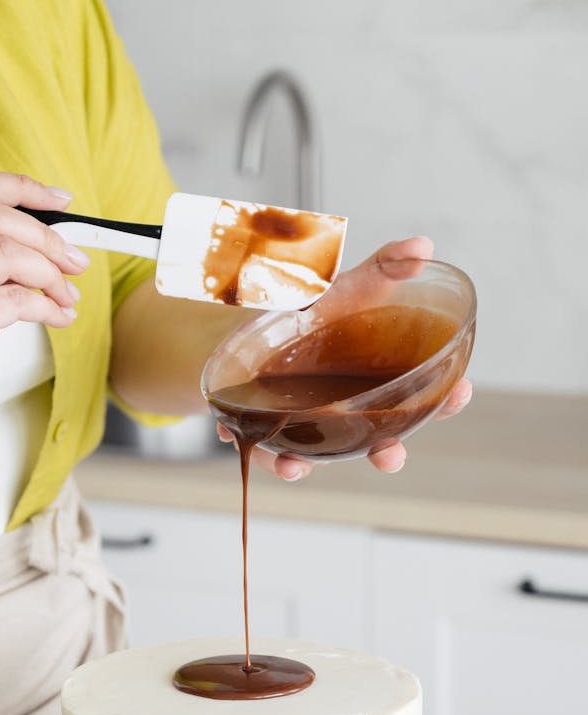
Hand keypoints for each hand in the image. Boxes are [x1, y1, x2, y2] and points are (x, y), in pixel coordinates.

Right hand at [0, 170, 86, 469]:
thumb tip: (32, 251)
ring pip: (7, 253)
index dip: (19, 188)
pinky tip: (57, 318)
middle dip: (45, 235)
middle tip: (73, 259)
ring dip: (50, 274)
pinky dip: (47, 308)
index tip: (57, 200)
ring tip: (66, 296)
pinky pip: (15, 299)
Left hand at [217, 235, 472, 479]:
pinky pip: (275, 454)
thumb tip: (423, 247)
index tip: (460, 392)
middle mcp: (348, 410)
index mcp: (377, 380)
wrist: (254, 321)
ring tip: (311, 467)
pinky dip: (280, 462)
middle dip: (388, 452)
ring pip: (325, 453)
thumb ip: (387, 267)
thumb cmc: (314, 312)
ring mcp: (310, 423)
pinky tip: (287, 462)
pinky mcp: (271, 431)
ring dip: (322, 463)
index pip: (420, 397)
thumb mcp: (350, 286)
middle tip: (393, 455)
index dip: (443, 400)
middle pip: (377, 439)